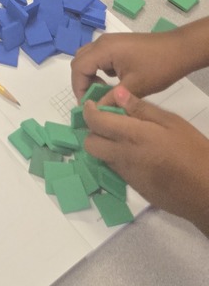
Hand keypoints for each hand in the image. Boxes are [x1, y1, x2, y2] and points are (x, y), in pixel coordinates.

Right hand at [71, 31, 190, 102]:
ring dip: (90, 75)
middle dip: (82, 82)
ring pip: (88, 58)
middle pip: (79, 61)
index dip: (79, 88)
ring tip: (102, 92)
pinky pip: (100, 57)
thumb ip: (111, 98)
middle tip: (93, 100)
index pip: (78, 68)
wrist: (180, 50)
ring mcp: (111, 42)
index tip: (88, 106)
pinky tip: (113, 83)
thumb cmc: (158, 67)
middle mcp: (102, 42)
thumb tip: (95, 111)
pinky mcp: (119, 45)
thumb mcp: (135, 87)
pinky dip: (99, 70)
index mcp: (103, 50)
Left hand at [84, 86, 208, 234]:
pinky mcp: (135, 189)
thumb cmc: (194, 151)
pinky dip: (118, 160)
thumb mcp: (172, 123)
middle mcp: (123, 157)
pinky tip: (138, 155)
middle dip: (92, 131)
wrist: (207, 192)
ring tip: (124, 137)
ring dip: (104, 146)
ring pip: (101, 159)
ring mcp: (128, 176)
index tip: (93, 104)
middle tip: (107, 122)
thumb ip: (141, 109)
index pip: (96, 123)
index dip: (89, 111)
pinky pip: (116, 171)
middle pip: (90, 145)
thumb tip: (117, 93)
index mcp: (132, 136)